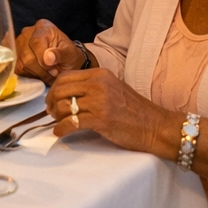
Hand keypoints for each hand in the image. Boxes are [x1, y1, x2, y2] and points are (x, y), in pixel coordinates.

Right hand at [14, 19, 87, 82]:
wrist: (65, 61)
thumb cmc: (69, 55)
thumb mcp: (71, 54)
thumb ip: (61, 54)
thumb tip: (48, 58)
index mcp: (43, 27)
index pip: (36, 42)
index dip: (43, 58)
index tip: (53, 69)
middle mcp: (27, 33)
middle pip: (27, 55)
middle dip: (42, 69)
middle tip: (54, 73)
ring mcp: (19, 44)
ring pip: (22, 64)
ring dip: (37, 73)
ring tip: (48, 73)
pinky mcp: (15, 56)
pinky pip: (19, 70)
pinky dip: (31, 75)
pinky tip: (40, 73)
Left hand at [45, 68, 172, 153]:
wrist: (156, 126)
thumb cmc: (135, 111)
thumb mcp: (112, 88)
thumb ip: (92, 87)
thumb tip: (67, 94)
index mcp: (100, 74)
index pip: (65, 77)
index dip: (54, 89)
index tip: (52, 100)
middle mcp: (98, 84)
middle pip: (61, 90)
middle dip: (51, 102)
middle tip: (51, 113)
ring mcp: (99, 101)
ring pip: (63, 106)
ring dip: (57, 116)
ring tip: (59, 122)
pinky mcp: (100, 119)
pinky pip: (72, 122)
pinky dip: (62, 129)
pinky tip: (60, 132)